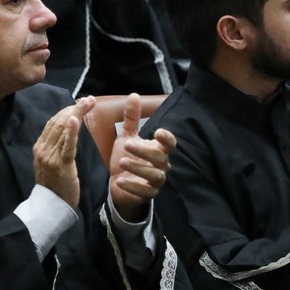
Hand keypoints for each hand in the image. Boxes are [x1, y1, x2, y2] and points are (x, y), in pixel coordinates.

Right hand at [34, 96, 96, 208]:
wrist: (51, 207)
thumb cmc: (55, 186)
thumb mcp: (50, 163)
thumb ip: (55, 147)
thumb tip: (66, 131)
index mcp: (40, 147)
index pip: (53, 122)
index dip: (67, 110)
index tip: (81, 102)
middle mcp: (42, 149)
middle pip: (58, 121)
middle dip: (75, 108)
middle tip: (89, 99)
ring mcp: (50, 156)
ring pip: (63, 129)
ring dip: (77, 113)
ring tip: (89, 103)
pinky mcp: (61, 165)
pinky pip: (67, 145)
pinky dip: (72, 131)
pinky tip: (76, 119)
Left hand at [108, 93, 175, 221]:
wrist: (120, 183)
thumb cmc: (127, 157)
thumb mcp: (127, 136)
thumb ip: (131, 118)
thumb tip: (133, 95)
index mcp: (158, 150)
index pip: (170, 143)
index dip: (167, 138)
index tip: (157, 132)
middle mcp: (161, 165)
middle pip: (161, 159)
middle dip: (144, 151)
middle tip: (127, 145)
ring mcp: (156, 181)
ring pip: (154, 175)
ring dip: (138, 168)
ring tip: (121, 162)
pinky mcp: (147, 194)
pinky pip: (144, 191)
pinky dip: (132, 186)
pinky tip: (119, 181)